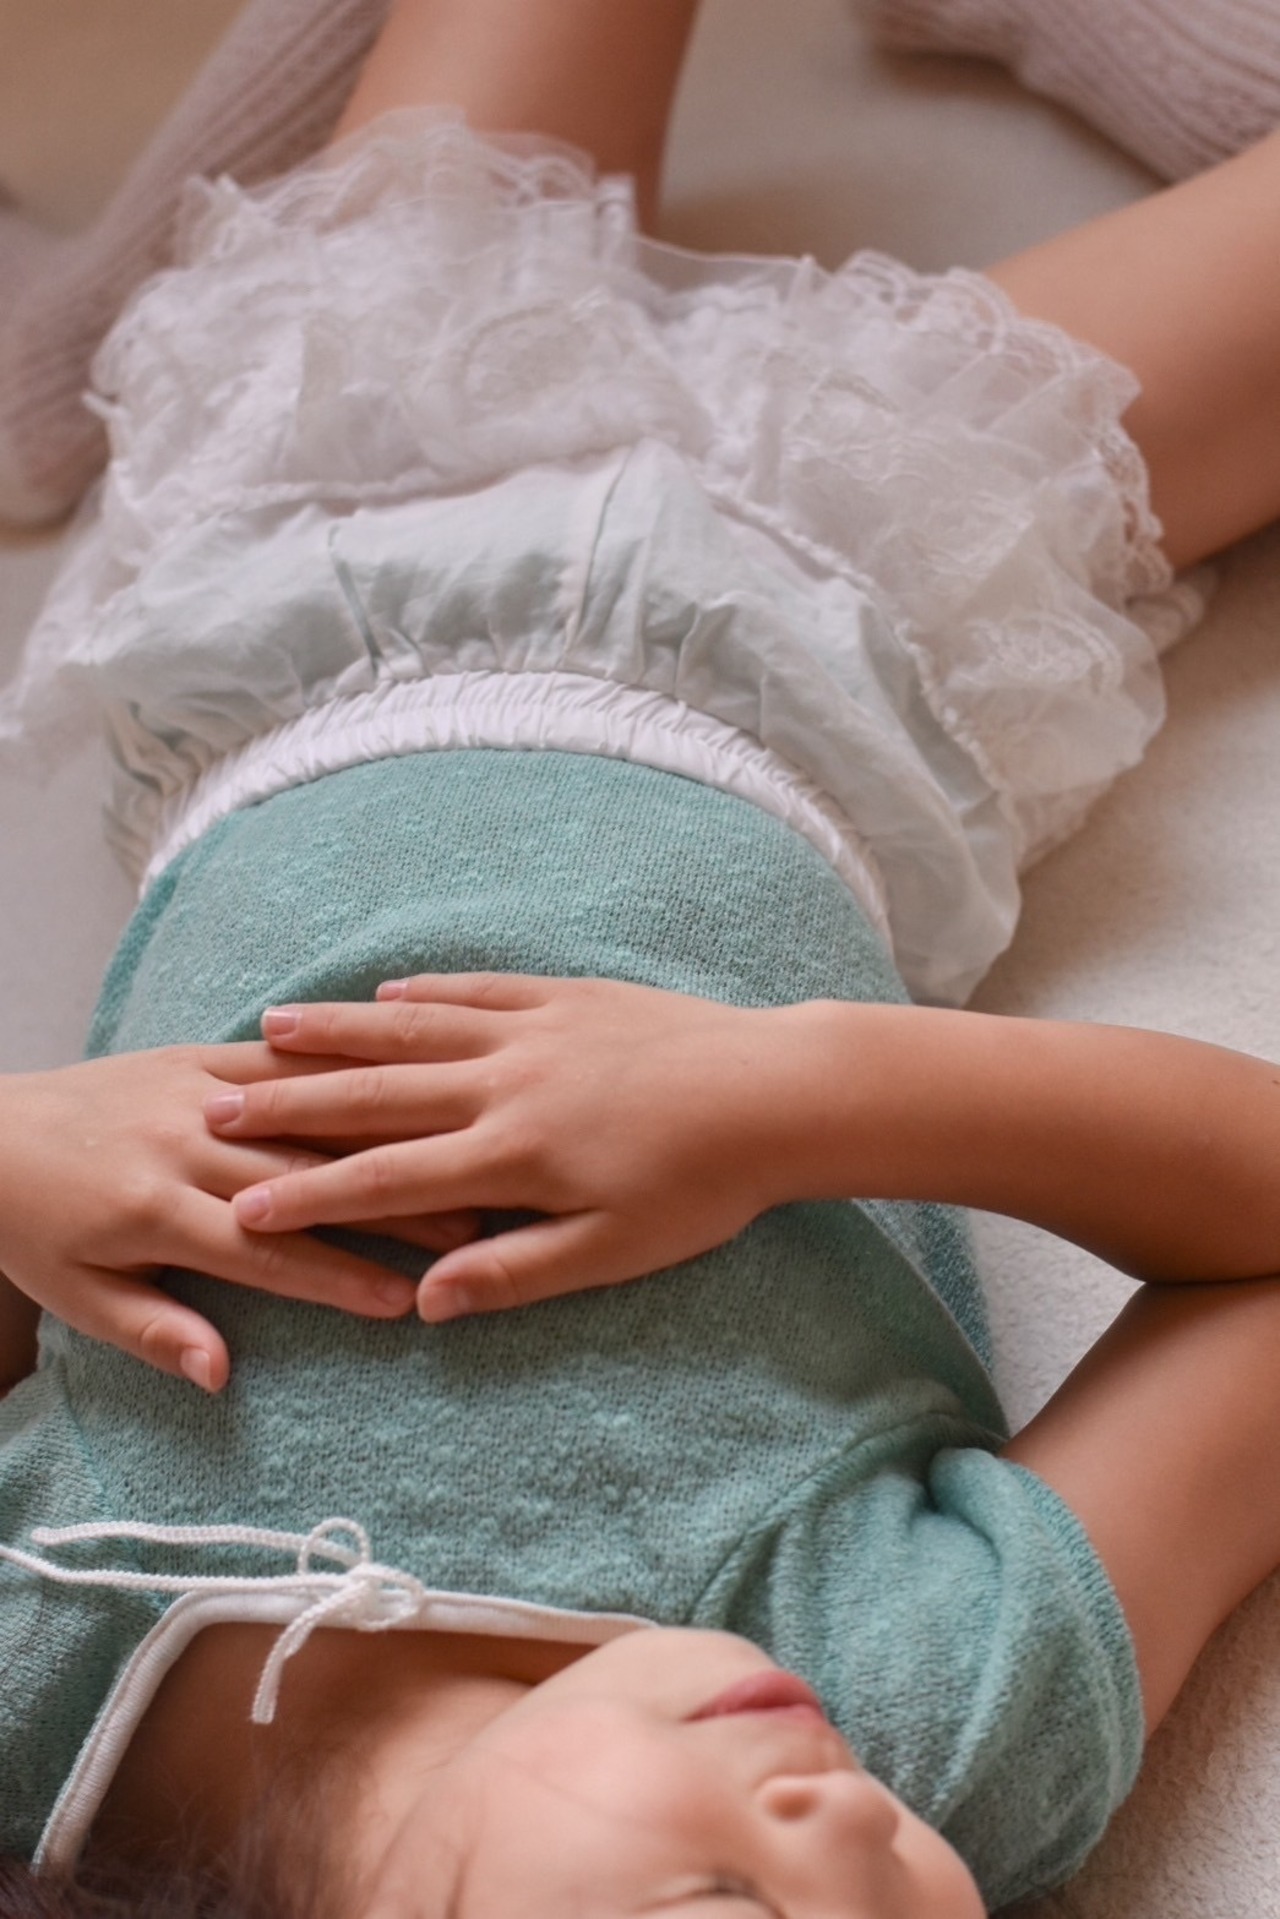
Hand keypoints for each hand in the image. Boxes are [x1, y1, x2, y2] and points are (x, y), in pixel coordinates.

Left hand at [0, 1044, 478, 1391]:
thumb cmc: (34, 1229)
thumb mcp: (78, 1297)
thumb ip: (153, 1332)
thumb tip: (221, 1373)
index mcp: (154, 1212)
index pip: (266, 1254)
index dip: (338, 1279)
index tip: (403, 1300)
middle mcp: (181, 1146)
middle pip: (305, 1181)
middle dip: (389, 1207)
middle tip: (466, 1229)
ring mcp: (190, 1093)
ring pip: (305, 1119)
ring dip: (382, 1140)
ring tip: (453, 1156)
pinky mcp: (191, 1058)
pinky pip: (273, 1063)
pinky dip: (334, 1073)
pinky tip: (397, 1081)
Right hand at [210, 975, 812, 1319]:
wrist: (776, 1090)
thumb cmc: (703, 1186)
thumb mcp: (614, 1251)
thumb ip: (516, 1271)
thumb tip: (427, 1300)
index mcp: (510, 1154)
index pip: (385, 1178)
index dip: (307, 1197)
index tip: (241, 1209)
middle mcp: (504, 1084)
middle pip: (376, 1093)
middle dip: (290, 1103)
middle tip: (214, 1104)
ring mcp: (533, 1031)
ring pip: (414, 1029)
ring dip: (338, 1032)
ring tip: (270, 1030)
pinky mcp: (567, 997)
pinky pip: (479, 989)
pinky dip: (425, 992)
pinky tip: (386, 992)